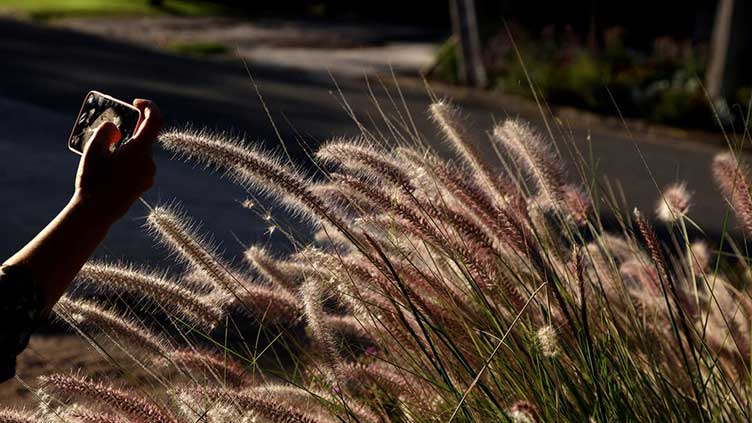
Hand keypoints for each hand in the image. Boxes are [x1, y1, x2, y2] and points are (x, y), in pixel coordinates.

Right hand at [73, 99, 161, 219]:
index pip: (155, 121)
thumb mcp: (93, 149)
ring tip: (103, 152)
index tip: (135, 103)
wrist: (96, 213)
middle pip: (144, 137)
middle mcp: (149, 162)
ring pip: (139, 153)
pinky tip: (108, 166)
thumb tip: (116, 128)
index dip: (148, 107)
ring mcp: (148, 175)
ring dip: (126, 147)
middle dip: (129, 130)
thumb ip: (107, 131)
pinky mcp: (143, 185)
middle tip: (110, 130)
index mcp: (140, 150)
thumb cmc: (93, 180)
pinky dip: (126, 160)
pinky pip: (138, 166)